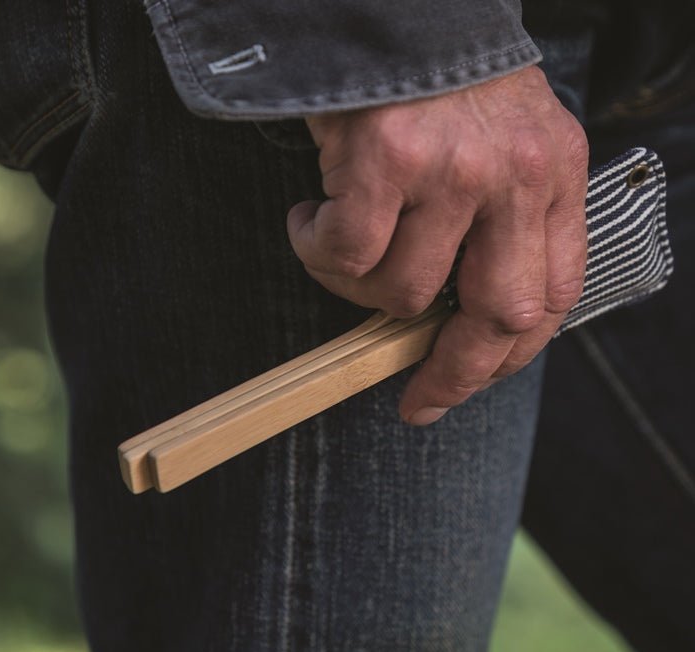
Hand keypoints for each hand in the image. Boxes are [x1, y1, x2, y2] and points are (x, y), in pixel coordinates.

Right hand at [287, 66, 588, 424]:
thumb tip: (460, 318)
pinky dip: (317, 252)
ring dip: (361, 290)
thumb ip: (505, 226)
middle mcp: (514, 176)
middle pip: (497, 317)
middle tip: (417, 400)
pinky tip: (310, 219)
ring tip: (340, 248)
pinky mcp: (387, 162)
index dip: (509, 357)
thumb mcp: (506, 145)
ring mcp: (453, 171)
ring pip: (404, 293)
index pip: (551, 296)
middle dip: (453, 374)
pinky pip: (346, 255)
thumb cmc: (442, 84)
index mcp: (553, 176)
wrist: (397, 8)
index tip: (470, 383)